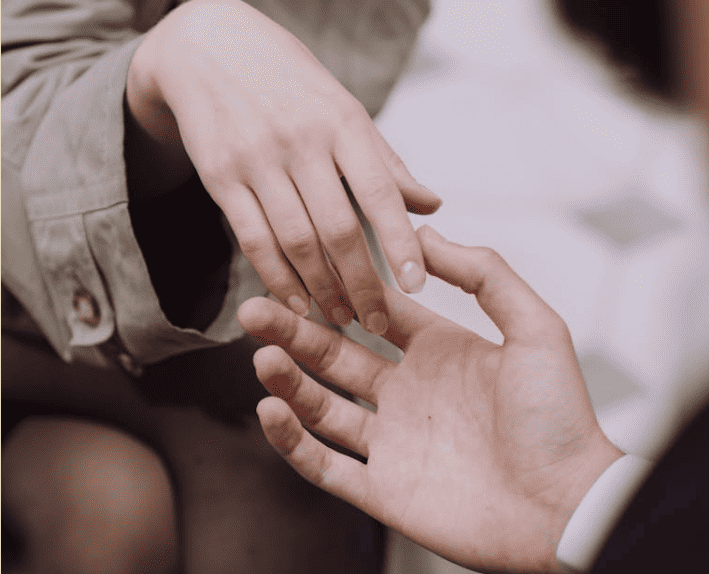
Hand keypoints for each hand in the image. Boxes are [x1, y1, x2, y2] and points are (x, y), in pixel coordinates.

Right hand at [126, 0, 440, 332]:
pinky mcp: (221, 177)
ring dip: (321, 289)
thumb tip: (432, 205)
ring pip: (296, 241)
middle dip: (361, 284)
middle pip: (338, 230)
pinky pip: (253, 240)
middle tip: (377, 322)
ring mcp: (257, 159)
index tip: (417, 284)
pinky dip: (277, 278)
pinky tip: (296, 303)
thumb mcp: (344, 109)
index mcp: (343, 123)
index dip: (400, 242)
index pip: (380, 192)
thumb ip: (385, 163)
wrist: (208, 48)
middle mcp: (301, 141)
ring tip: (341, 318)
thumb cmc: (291, 86)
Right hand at [239, 226, 621, 573]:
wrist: (566, 505)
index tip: (302, 269)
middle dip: (294, 332)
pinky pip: (325, 465)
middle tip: (253, 308)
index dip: (339, 293)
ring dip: (288, 382)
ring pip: (322, 408)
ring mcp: (393, 444)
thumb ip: (486, 274)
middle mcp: (409, 395)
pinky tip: (270, 410)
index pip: (373, 315)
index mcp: (439, 353)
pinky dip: (293, 441)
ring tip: (261, 355)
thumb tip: (428, 236)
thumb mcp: (535, 329)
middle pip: (336, 357)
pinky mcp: (383, 490)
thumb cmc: (559, 419)